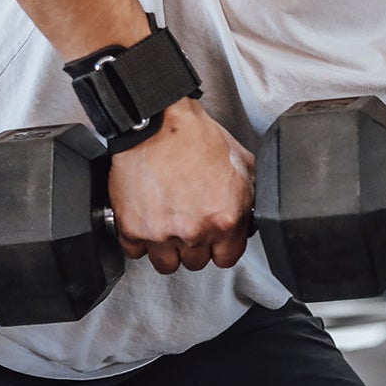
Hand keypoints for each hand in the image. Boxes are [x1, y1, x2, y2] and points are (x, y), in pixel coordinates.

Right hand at [106, 98, 254, 274]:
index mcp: (225, 219)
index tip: (212, 239)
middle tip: (186, 224)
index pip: (226, 259)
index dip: (219, 248)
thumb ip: (249, 198)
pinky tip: (145, 222)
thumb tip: (252, 213)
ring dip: (166, 249)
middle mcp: (195, 231)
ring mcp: (162, 233)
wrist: (157, 121)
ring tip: (166, 227)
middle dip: (193, 245)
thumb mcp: (241, 165)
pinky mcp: (132, 228)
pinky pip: (135, 252)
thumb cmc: (196, 137)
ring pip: (166, 264)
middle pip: (196, 262)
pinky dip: (138, 240)